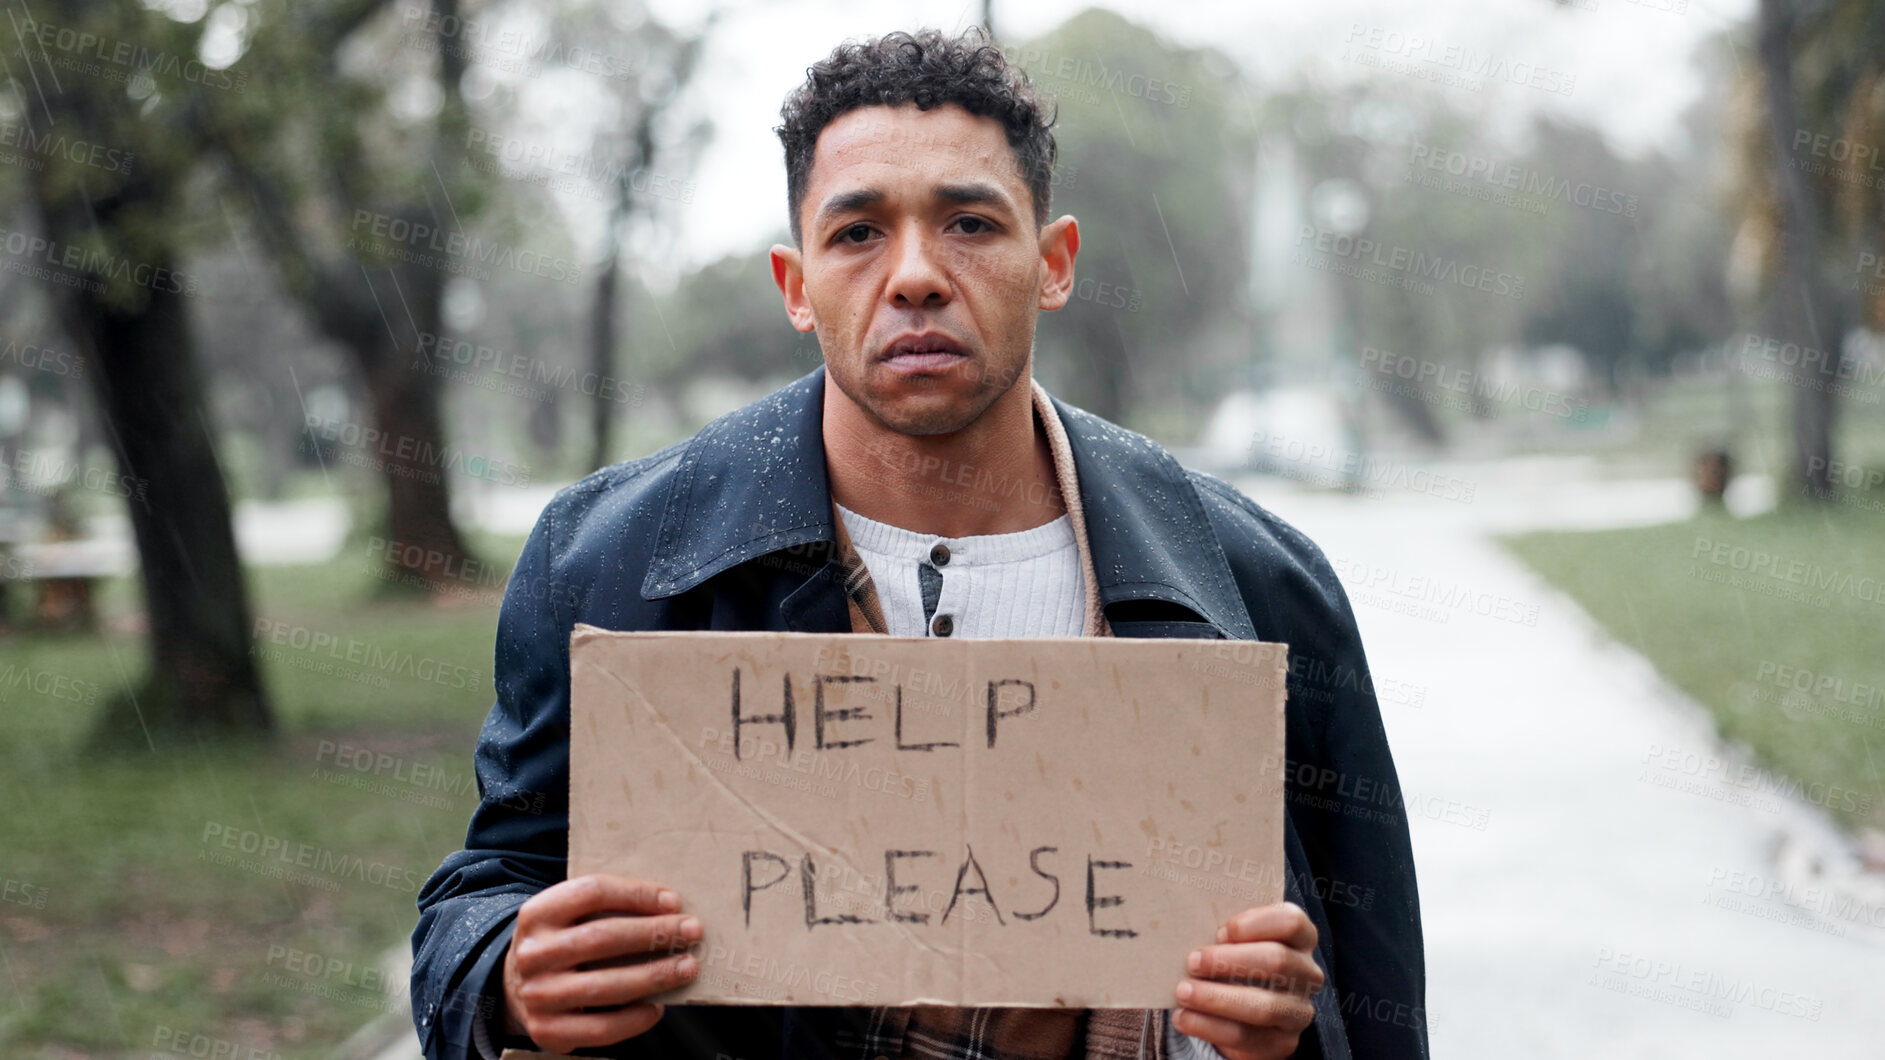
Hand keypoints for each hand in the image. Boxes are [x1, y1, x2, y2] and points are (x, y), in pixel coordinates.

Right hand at [500, 875, 702, 1052]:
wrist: (518, 986)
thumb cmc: (563, 943)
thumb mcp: (569, 916)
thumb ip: (607, 908)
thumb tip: (670, 909)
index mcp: (538, 913)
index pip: (591, 892)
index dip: (636, 894)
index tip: (674, 901)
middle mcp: (532, 953)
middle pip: (600, 937)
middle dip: (653, 933)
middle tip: (691, 931)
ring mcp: (536, 995)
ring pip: (603, 985)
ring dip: (653, 975)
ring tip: (686, 967)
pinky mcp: (547, 1030)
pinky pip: (600, 1028)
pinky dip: (634, 1018)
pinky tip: (657, 1007)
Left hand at [1172, 902, 1323, 1059]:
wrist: (1243, 1011)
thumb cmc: (1236, 961)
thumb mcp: (1237, 942)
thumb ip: (1227, 935)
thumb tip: (1191, 929)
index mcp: (1301, 939)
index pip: (1291, 923)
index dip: (1255, 925)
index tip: (1221, 932)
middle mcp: (1308, 974)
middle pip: (1277, 961)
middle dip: (1229, 961)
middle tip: (1192, 962)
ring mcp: (1298, 1011)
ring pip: (1264, 1006)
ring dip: (1216, 998)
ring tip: (1183, 992)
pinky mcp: (1283, 1042)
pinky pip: (1246, 1036)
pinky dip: (1209, 1027)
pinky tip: (1184, 1018)